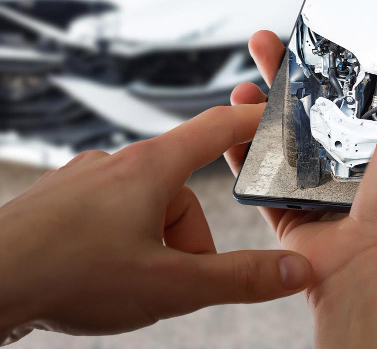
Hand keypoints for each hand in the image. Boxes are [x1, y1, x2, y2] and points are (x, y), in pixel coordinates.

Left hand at [0, 105, 312, 343]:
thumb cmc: (66, 275)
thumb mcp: (170, 286)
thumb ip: (239, 279)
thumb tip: (294, 271)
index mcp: (152, 169)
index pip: (218, 128)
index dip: (254, 121)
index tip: (278, 117)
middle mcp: (116, 165)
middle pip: (181, 192)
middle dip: (189, 239)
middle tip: (173, 282)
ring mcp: (81, 182)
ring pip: (143, 209)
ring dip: (152, 246)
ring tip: (128, 286)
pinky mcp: (55, 203)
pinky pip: (106, 217)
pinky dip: (116, 245)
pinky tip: (96, 276)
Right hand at [228, 23, 376, 347]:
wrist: (371, 262)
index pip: (357, 85)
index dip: (336, 56)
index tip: (315, 30)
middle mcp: (351, 155)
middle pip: (311, 101)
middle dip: (285, 68)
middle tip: (264, 41)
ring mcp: (316, 180)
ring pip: (278, 132)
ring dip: (257, 103)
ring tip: (242, 79)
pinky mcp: (286, 204)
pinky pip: (257, 172)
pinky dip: (239, 148)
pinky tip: (228, 122)